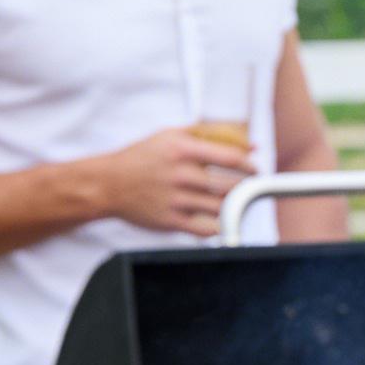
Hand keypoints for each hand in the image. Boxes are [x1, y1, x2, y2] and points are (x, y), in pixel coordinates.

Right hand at [93, 128, 255, 237]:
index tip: (256, 170)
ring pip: (221, 208)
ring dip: (234, 206)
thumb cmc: (143, 156)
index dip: (250, 166)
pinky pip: (207, 229)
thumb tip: (251, 145)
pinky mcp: (170, 221)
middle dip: (247, 188)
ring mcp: (176, 200)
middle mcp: (180, 175)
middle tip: (251, 188)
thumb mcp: (172, 135)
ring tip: (235, 202)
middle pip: (231, 185)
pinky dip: (219, 225)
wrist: (108, 184)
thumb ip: (211, 135)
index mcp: (182, 149)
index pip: (231, 158)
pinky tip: (219, 218)